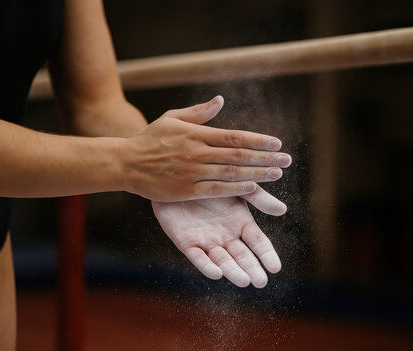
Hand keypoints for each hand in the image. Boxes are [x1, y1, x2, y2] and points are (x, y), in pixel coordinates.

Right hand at [120, 96, 291, 201]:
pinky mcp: (185, 190)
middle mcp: (196, 151)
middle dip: (265, 158)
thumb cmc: (150, 139)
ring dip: (256, 173)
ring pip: (231, 172)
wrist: (125, 163)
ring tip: (276, 174)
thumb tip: (221, 100)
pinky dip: (235, 188)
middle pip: (238, 154)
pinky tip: (252, 188)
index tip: (277, 144)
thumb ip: (198, 113)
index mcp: (195, 133)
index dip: (258, 140)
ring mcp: (191, 171)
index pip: (234, 136)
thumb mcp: (172, 118)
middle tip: (287, 161)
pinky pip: (215, 189)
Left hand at [152, 186, 285, 287]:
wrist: (175, 173)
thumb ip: (257, 197)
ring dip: (232, 271)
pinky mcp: (186, 242)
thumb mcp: (237, 184)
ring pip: (221, 260)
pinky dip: (206, 266)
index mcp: (241, 223)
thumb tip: (282, 210)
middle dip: (251, 269)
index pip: (258, 243)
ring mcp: (206, 240)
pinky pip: (197, 257)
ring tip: (243, 281)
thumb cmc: (209, 178)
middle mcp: (226, 236)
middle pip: (242, 256)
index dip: (267, 255)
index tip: (276, 268)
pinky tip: (216, 273)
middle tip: (261, 282)